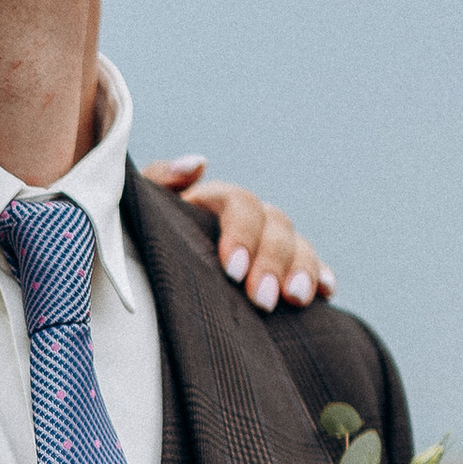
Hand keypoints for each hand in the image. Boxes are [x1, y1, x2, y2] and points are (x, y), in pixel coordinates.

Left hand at [145, 159, 334, 314]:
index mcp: (211, 200)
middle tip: (262, 300)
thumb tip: (199, 163)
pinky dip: (320, 276)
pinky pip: (310, 268)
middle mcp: (244, 219)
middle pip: (275, 225)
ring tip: (295, 300)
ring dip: (301, 270)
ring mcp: (265, 246)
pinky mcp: (278, 273)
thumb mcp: (139, 212)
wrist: (140, 281)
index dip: (241, 234)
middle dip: (272, 262)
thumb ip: (160, 181)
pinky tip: (327, 293)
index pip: (240, 204)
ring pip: (297, 245)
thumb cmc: (135, 243)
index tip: (232, 271)